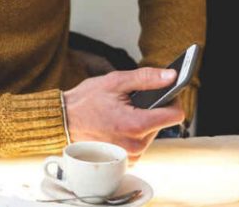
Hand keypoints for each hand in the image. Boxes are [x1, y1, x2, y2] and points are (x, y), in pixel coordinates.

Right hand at [63, 68, 185, 160]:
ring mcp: (131, 156)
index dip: (171, 100)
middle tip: (129, 104)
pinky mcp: (127, 160)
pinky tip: (118, 126)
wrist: (62, 121)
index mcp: (136, 125)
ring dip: (143, 122)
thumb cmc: (85, 101)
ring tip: (120, 115)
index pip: (176, 115)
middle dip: (152, 110)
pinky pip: (142, 143)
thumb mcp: (115, 82)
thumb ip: (146, 78)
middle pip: (163, 123)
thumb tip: (171, 76)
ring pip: (153, 133)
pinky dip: (135, 133)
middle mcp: (136, 145)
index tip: (161, 93)